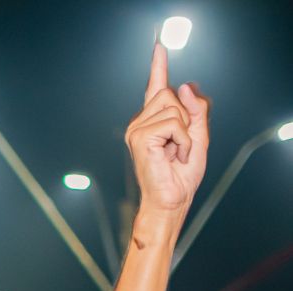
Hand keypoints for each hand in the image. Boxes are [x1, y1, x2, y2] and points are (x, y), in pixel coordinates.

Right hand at [125, 42, 209, 215]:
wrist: (170, 200)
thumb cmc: (180, 176)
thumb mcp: (197, 138)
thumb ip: (195, 111)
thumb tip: (186, 85)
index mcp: (152, 122)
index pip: (156, 88)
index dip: (158, 67)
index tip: (160, 47)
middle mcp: (140, 122)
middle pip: (171, 95)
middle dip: (185, 119)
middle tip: (179, 147)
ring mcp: (137, 129)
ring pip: (174, 108)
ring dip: (185, 133)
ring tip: (176, 154)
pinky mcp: (140, 136)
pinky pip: (174, 123)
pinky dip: (182, 140)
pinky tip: (174, 155)